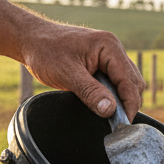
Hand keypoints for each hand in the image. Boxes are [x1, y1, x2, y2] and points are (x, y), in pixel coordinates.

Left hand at [18, 20, 144, 119]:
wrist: (30, 40)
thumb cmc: (45, 51)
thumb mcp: (67, 74)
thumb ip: (90, 92)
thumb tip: (110, 110)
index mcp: (109, 47)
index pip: (129, 80)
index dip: (129, 104)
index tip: (124, 124)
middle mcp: (113, 49)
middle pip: (133, 81)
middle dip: (128, 102)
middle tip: (116, 123)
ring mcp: (108, 55)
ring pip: (126, 82)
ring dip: (120, 98)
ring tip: (109, 115)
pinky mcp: (101, 62)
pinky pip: (115, 80)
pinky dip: (112, 94)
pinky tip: (102, 104)